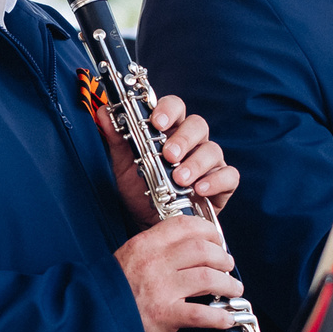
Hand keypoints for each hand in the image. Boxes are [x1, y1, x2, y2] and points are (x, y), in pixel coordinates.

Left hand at [101, 90, 238, 225]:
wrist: (149, 224)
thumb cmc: (140, 190)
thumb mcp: (124, 165)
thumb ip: (117, 139)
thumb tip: (104, 112)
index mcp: (170, 131)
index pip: (175, 107)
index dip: (168, 110)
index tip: (156, 122)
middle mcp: (193, 143)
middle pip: (197, 125)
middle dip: (183, 139)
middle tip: (168, 155)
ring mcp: (209, 163)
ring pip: (212, 150)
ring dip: (196, 163)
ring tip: (179, 179)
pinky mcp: (222, 184)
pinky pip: (229, 176)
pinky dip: (215, 181)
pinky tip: (200, 189)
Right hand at [115, 215, 244, 331]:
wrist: (94, 317)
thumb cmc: (113, 290)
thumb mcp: (130, 257)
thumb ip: (157, 249)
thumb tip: (190, 247)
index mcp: (145, 245)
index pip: (184, 226)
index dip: (208, 231)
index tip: (217, 239)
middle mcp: (154, 263)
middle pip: (202, 250)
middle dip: (223, 257)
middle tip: (227, 265)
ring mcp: (161, 289)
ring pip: (208, 279)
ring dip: (227, 284)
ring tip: (232, 289)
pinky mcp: (165, 315)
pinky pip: (201, 314)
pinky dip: (219, 317)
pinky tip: (226, 318)